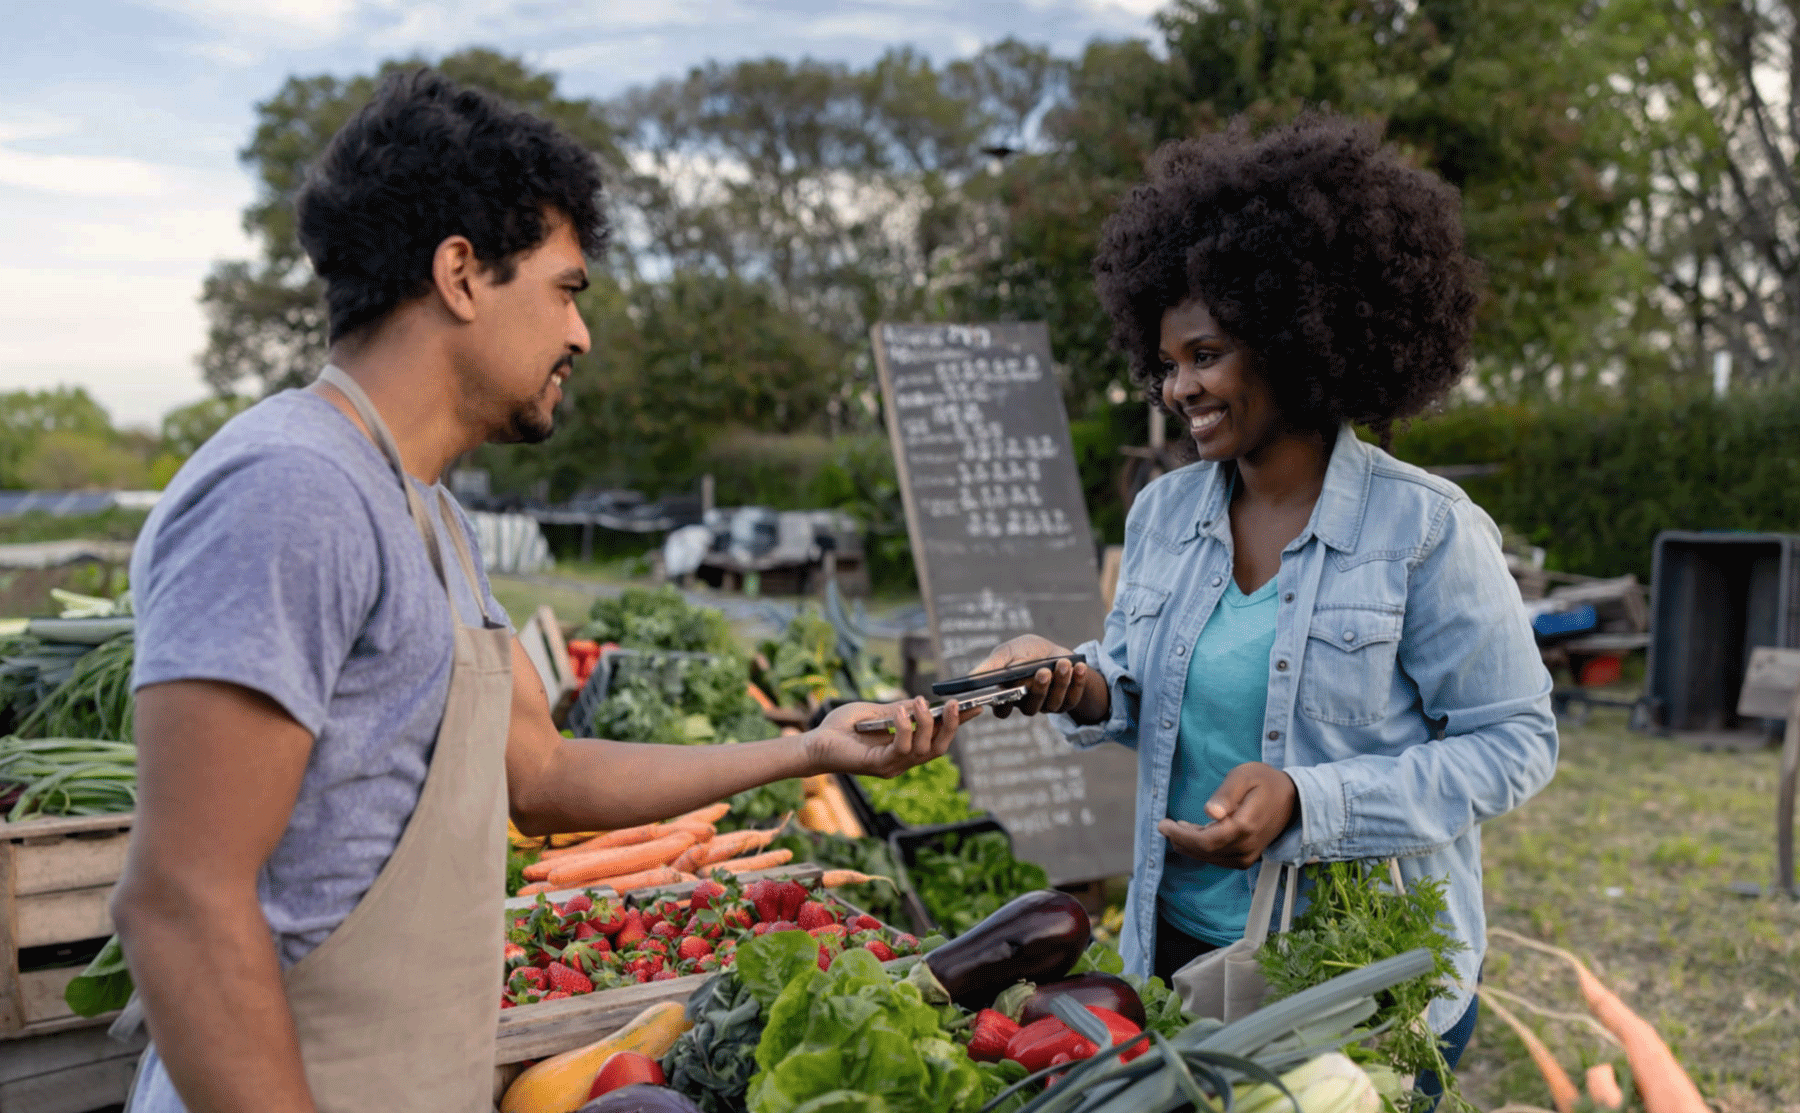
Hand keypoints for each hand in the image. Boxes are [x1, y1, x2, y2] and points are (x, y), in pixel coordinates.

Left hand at [804, 696, 978, 778]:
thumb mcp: (875, 712)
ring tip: (920, 702)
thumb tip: (923, 702)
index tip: (976, 707)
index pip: (937, 737)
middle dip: (951, 727)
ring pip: (923, 749)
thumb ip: (899, 709)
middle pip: (938, 748)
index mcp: (904, 748)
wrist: (814, 743)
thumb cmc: (840, 728)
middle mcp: (902, 761)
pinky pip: (900, 748)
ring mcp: (892, 766)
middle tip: (955, 704)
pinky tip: (901, 713)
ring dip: (926, 724)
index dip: (958, 725)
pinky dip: (904, 729)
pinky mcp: (879, 765)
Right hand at [968, 635, 1107, 722]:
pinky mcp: (1067, 702)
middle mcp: (1026, 704)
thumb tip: (970, 678)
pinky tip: (1079, 666)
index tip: (1008, 691)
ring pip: (1053, 702)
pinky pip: (1073, 697)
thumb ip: (992, 665)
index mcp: (1008, 696)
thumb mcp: (1007, 652)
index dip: (1004, 704)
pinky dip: (1077, 681)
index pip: (1001, 710)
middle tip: (1042, 671)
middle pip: (1030, 706)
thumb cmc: (1025, 652)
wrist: (1053, 651)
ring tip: (1063, 663)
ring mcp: (1047, 706)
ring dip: (1059, 682)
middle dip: (1038, 689)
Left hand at [1157, 762, 1297, 868]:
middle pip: (1206, 851)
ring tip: (1178, 828)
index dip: (1182, 836)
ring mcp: (1249, 855)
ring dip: (1190, 845)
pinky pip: (1220, 858)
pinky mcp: (1248, 857)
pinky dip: (1203, 850)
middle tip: (1164, 825)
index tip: (1163, 825)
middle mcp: (1248, 846)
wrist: (1293, 798)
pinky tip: (1194, 834)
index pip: (1207, 840)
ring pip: (1211, 857)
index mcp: (1246, 826)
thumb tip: (1210, 813)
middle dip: (1181, 840)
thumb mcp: (1244, 776)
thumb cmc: (1265, 781)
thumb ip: (1226, 794)